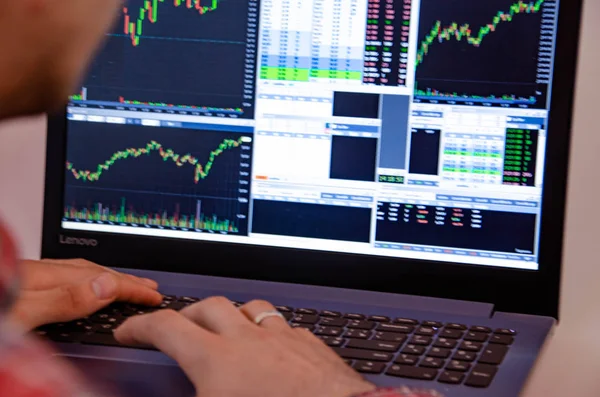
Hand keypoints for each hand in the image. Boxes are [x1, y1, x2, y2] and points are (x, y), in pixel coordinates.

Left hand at [9, 259, 162, 330]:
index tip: (154, 297)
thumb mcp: (22, 314)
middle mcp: (38, 274)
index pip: (100, 280)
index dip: (131, 289)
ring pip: (78, 273)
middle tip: (150, 288)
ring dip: (107, 279)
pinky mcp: (17, 285)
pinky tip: (81, 286)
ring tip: (124, 284)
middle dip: (126, 281)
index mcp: (43, 278)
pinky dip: (85, 281)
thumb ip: (63, 299)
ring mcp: (26, 278)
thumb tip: (109, 286)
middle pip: (93, 272)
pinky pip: (64, 278)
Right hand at [115, 297, 375, 396]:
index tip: (130, 331)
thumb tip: (187, 389)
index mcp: (217, 360)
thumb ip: (191, 393)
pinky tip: (274, 348)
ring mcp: (284, 339)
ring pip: (251, 308)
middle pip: (209, 307)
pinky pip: (285, 326)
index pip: (166, 328)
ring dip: (233, 316)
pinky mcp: (313, 346)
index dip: (141, 326)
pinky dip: (271, 332)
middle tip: (178, 328)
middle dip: (187, 314)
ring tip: (226, 330)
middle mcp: (249, 340)